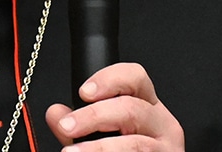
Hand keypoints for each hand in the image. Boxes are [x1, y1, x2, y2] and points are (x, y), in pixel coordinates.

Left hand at [45, 63, 183, 150]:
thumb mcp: (99, 137)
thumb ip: (78, 125)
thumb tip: (55, 113)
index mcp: (146, 105)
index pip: (135, 76)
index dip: (108, 80)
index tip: (83, 92)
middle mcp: (161, 123)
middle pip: (131, 108)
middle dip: (94, 116)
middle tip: (67, 127)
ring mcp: (166, 147)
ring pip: (134, 142)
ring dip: (99, 148)